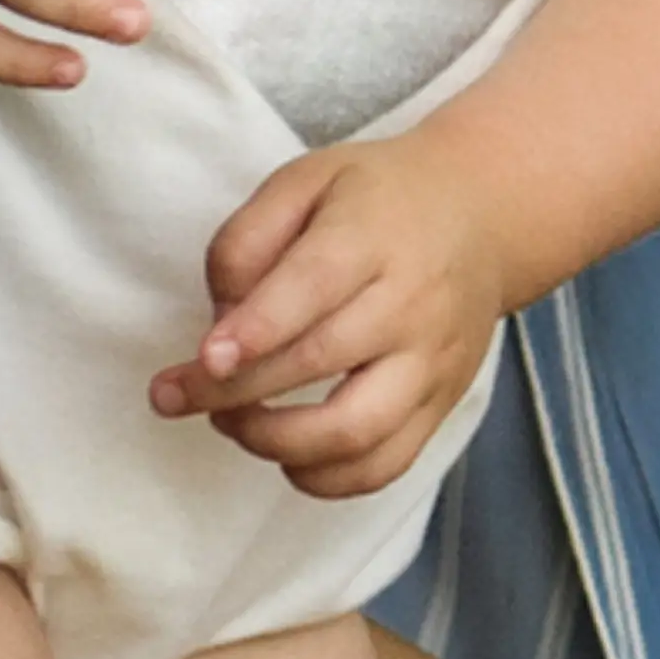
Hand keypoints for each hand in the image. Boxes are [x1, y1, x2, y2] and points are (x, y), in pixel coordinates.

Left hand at [159, 135, 513, 496]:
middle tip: (174, 396)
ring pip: (355, 430)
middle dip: (233, 392)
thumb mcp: (307, 180)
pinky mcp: (443, 403)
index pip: (313, 287)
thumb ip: (248, 238)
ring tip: (234, 422)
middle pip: (319, 361)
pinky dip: (325, 479)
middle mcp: (411, 303)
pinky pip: (384, 466)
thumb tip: (222, 319)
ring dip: (275, 442)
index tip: (202, 361)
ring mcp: (432, 361)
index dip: (254, 331)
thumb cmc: (378, 199)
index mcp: (372, 236)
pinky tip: (286, 454)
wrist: (485, 215)